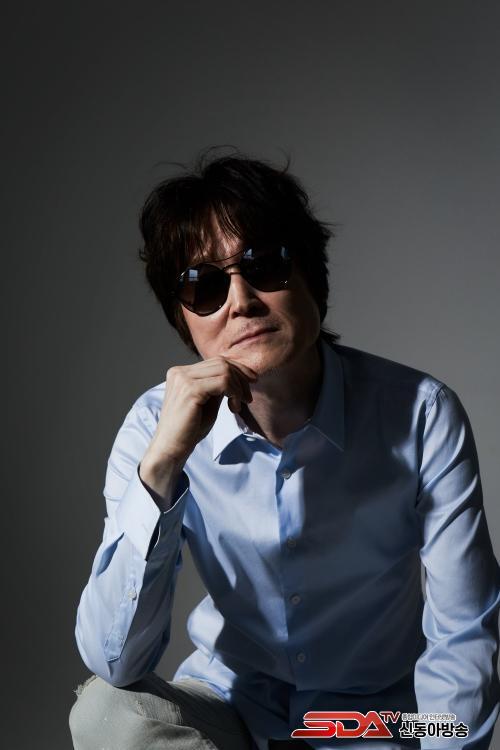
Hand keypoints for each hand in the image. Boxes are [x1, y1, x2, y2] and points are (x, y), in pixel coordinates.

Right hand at [143, 356, 257, 467]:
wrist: (171, 448)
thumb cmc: (189, 429)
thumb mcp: (207, 402)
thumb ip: (217, 387)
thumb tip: (238, 376)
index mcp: (181, 373)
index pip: (215, 362)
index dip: (238, 369)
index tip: (251, 382)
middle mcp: (180, 372)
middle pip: (221, 362)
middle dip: (241, 378)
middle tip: (248, 398)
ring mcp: (183, 379)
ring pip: (224, 370)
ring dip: (238, 387)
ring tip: (239, 405)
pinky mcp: (190, 389)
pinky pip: (223, 382)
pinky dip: (234, 393)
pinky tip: (234, 408)